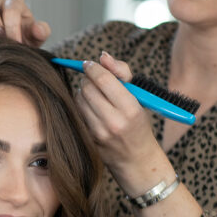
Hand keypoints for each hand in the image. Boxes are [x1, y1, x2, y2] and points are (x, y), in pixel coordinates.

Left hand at [75, 51, 166, 181]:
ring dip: (82, 92)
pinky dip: (80, 106)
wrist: (136, 160)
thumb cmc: (138, 124)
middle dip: (87, 79)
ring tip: (94, 95)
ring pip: (79, 100)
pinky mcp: (88, 139)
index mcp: (131, 109)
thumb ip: (122, 73)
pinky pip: (77, 113)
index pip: (103, 80)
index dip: (92, 68)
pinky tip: (90, 108)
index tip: (89, 64)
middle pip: (87, 89)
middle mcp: (114, 122)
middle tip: (92, 79)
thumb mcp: (139, 99)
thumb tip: (103, 55)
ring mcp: (99, 133)